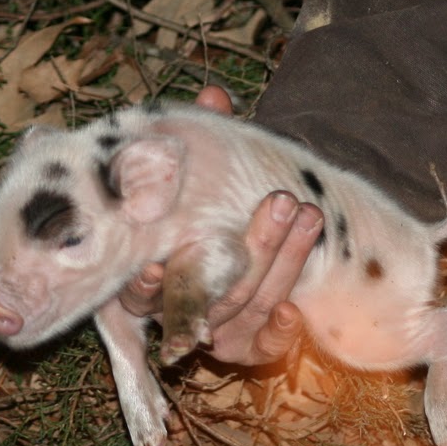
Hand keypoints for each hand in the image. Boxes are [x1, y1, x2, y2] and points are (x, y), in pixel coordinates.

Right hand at [117, 85, 318, 364]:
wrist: (250, 249)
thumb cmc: (208, 206)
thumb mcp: (205, 174)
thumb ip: (205, 138)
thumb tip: (216, 94)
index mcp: (152, 273)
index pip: (140, 290)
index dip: (145, 284)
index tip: (154, 267)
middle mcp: (178, 308)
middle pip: (207, 291)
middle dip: (251, 244)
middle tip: (280, 201)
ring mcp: (214, 332)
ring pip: (244, 308)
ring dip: (280, 263)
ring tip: (306, 216)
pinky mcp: (246, 350)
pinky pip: (262, 351)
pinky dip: (277, 334)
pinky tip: (294, 312)